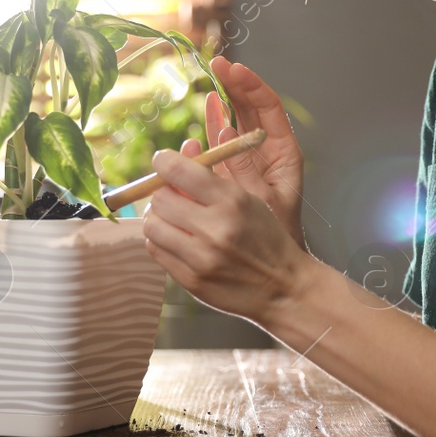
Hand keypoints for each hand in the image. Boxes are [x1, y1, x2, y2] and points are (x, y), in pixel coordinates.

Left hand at [141, 147, 315, 325]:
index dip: (163, 161)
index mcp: (232, 201)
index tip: (163, 162)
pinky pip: (155, 250)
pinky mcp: (191, 280)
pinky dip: (160, 240)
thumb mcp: (250, 198)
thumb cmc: (266, 237)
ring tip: (174, 218)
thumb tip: (183, 149)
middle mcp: (215, 229)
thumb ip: (213, 175)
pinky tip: (176, 238)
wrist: (283, 287)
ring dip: (159, 217)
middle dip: (163, 192)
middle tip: (173, 194)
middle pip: (160, 198)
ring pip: (152, 225)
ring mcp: (201, 258)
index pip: (178, 171)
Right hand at [180, 56, 307, 250]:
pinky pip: (219, 143)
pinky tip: (207, 111)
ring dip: (223, 101)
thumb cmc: (275, 236)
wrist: (273, 268)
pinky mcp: (230, 172)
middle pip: (251, 108)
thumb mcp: (263, 201)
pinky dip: (211, 127)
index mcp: (283, 154)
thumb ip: (243, 168)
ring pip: (234, 120)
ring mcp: (248, 160)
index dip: (251, 86)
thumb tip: (223, 132)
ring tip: (213, 76)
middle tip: (218, 64)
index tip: (235, 69)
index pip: (269, 109)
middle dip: (235, 84)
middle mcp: (266, 152)